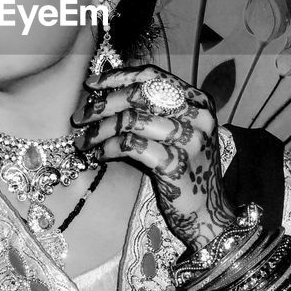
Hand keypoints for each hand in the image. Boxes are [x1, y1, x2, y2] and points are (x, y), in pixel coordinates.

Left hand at [73, 64, 236, 249]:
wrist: (210, 213)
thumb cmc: (188, 171)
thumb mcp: (181, 134)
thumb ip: (157, 112)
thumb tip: (109, 95)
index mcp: (198, 102)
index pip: (153, 76)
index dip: (119, 76)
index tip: (92, 84)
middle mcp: (198, 117)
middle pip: (139, 96)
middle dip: (103, 104)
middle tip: (80, 117)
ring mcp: (189, 141)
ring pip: (131, 120)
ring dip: (100, 129)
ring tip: (84, 140)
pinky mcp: (176, 165)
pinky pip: (131, 146)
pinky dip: (109, 148)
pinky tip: (99, 155)